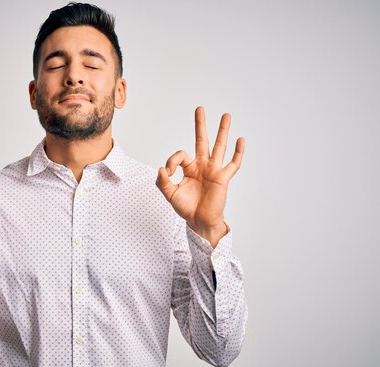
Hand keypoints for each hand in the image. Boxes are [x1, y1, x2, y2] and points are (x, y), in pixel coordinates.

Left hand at [156, 106, 243, 245]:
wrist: (198, 221)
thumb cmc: (186, 207)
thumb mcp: (169, 194)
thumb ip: (162, 181)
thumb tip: (163, 168)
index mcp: (189, 168)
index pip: (180, 154)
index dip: (172, 160)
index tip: (169, 173)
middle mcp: (202, 166)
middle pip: (201, 140)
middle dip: (200, 125)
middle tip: (199, 108)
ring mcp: (214, 170)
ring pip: (219, 146)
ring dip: (222, 130)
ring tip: (226, 115)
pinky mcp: (223, 177)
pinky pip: (233, 163)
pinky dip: (238, 152)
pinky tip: (240, 139)